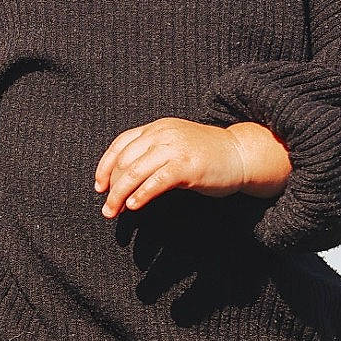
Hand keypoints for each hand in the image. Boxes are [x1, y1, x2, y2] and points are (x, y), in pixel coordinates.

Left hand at [94, 120, 290, 217]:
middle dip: (111, 187)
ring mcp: (175, 149)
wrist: (241, 154)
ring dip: (120, 195)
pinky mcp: (187, 166)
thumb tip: (125, 177)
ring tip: (114, 212)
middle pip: (125, 161)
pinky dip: (141, 195)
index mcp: (158, 128)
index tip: (99, 187)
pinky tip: (134, 206)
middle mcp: (163, 134)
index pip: (121, 144)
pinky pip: (156, 182)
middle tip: (107, 208)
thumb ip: (153, 153)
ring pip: (135, 172)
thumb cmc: (208, 155)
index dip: (105, 167)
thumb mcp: (176, 145)